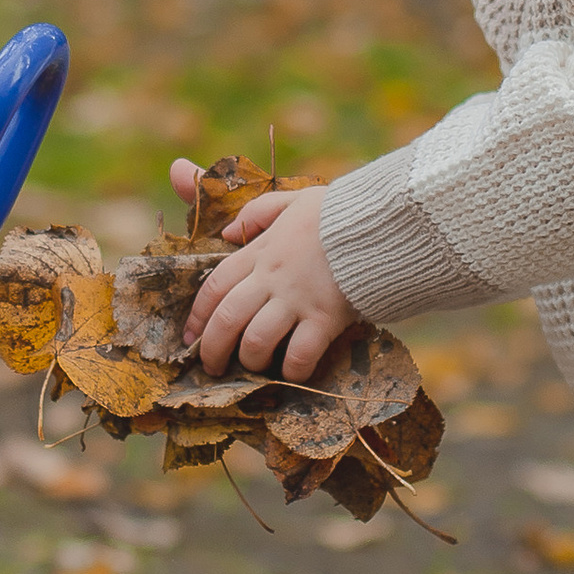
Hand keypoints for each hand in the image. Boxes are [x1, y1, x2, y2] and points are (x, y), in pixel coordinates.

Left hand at [168, 165, 350, 381]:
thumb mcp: (294, 200)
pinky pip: (299, 354)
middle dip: (213, 349)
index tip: (191, 336)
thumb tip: (227, 231)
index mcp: (261, 251)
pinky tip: (293, 373)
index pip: (215, 285)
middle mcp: (272, 278)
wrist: (383, 223)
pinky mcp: (326, 318)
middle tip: (212, 367)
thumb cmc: (340, 213)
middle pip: (227, 319)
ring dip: (250, 360)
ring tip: (253, 368)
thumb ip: (257, 212)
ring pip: (256, 340)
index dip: (198, 315)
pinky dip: (292, 370)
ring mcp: (298, 300)